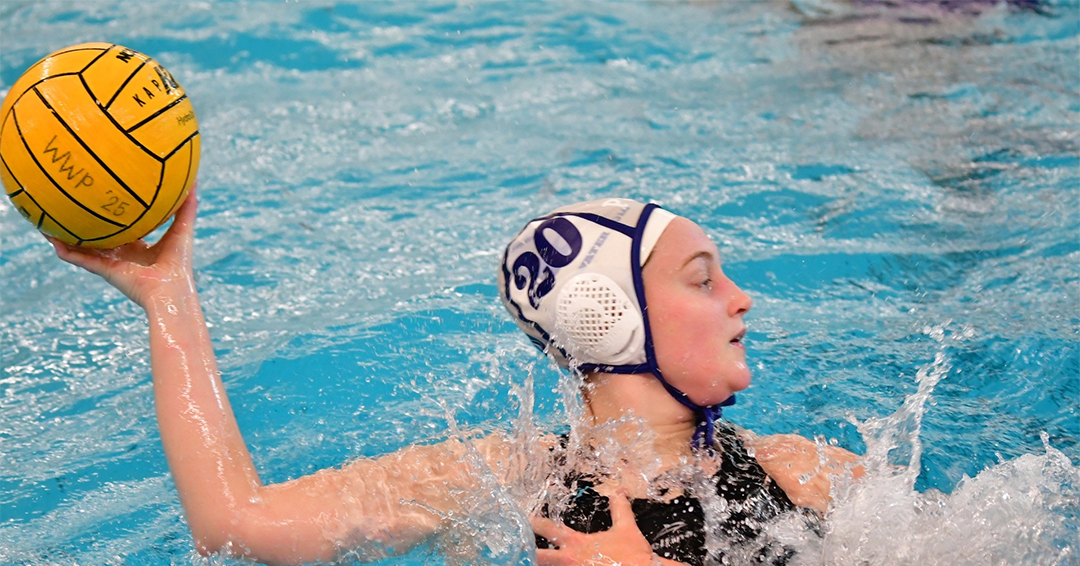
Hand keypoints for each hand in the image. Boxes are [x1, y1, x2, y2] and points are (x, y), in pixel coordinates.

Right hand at [51, 186, 198, 308]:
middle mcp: (122, 255)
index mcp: (138, 248)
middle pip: (99, 237)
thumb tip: (195, 178)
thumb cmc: (179, 263)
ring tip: (46, 220)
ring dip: (65, 235)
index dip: (114, 216)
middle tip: (71, 205)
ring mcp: (110, 263)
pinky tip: (50, 237)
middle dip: (86, 224)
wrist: (171, 289)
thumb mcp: (183, 228)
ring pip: (82, 247)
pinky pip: (78, 258)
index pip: (123, 229)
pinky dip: (64, 249)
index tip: (105, 199)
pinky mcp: (103, 270)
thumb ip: (187, 206)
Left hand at [532, 491, 676, 565]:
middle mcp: (569, 560)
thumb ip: (619, 509)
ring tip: (519, 561)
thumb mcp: (626, 528)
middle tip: (508, 549)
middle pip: (537, 557)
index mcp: (576, 543)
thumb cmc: (634, 555)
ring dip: (533, 564)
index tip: (520, 517)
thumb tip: (619, 490)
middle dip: (521, 552)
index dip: (532, 522)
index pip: (547, 529)